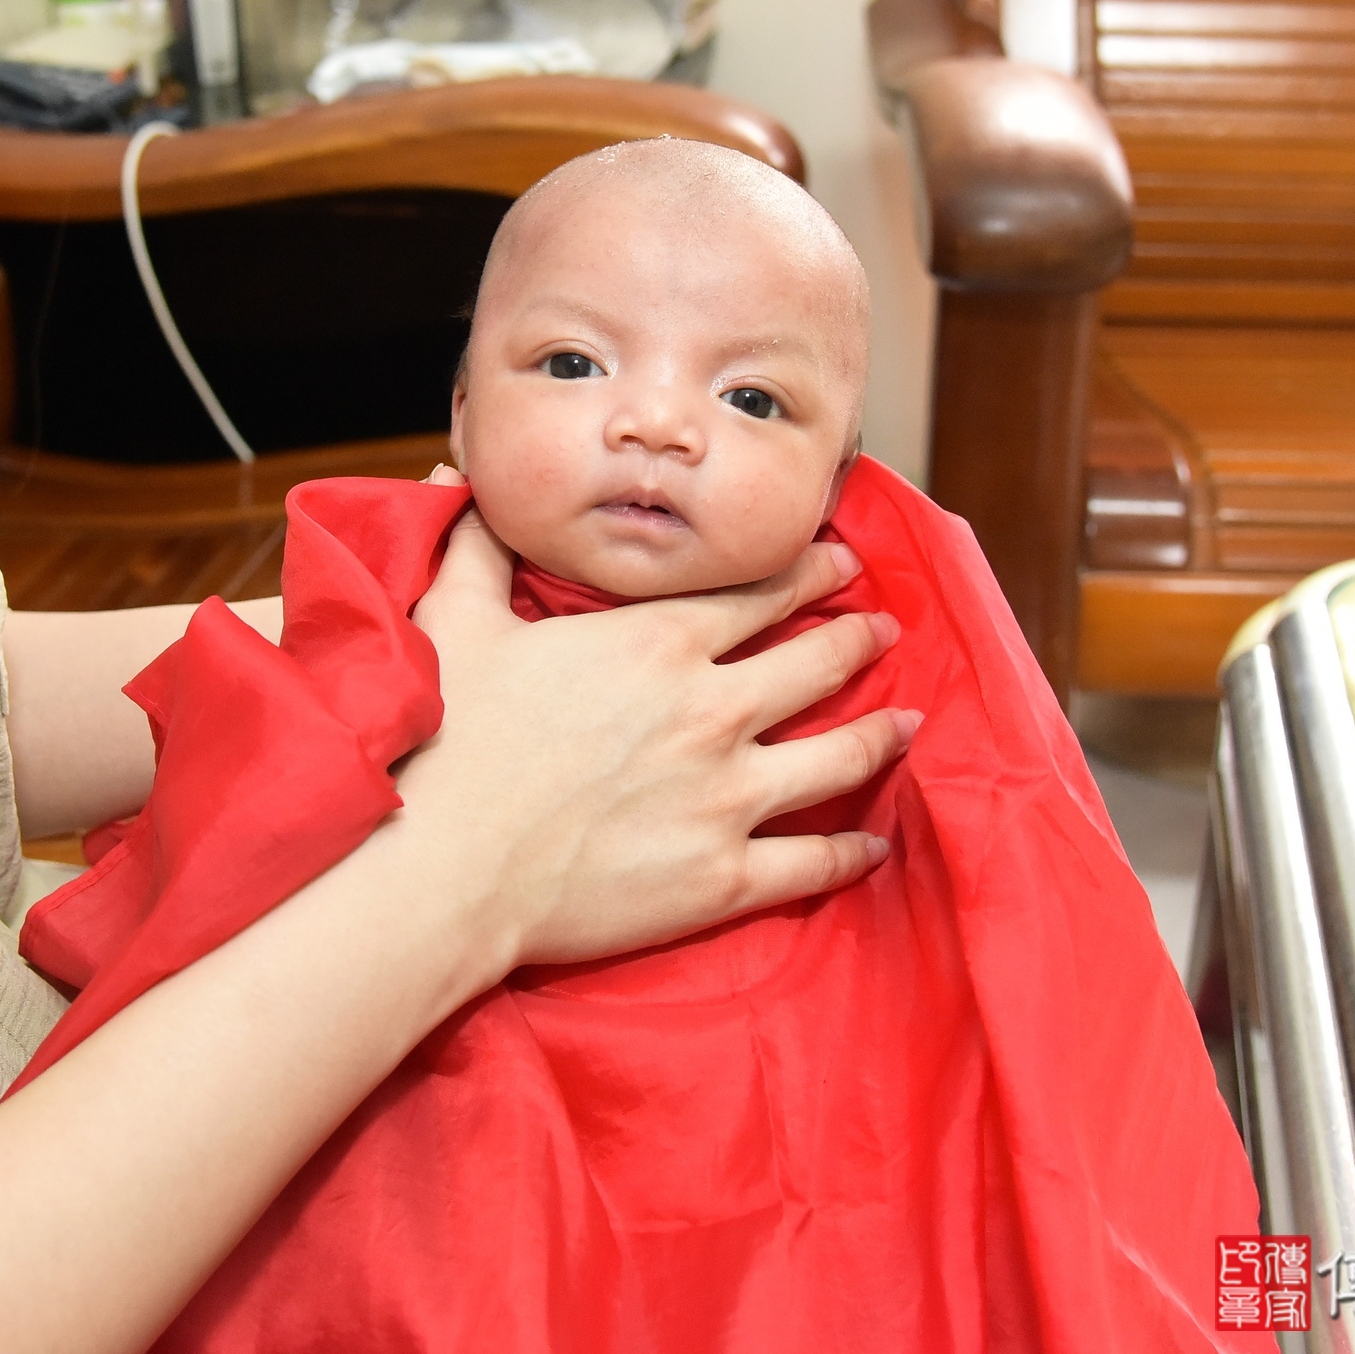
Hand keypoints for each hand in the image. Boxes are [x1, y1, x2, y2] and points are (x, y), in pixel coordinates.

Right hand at [400, 502, 915, 973]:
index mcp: (657, 642)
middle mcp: (711, 711)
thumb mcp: (454, 622)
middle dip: (859, 640)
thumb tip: (452, 476)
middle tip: (886, 630)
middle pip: (816, 663)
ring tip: (911, 722)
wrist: (443, 866)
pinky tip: (874, 842)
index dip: (810, 574)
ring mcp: (726, 796)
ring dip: (882, 734)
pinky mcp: (722, 877)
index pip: (760, 594)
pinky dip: (851, 851)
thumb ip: (474, 547)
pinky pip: (812, 861)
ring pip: (837, 756)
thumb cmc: (447, 742)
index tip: (844, 562)